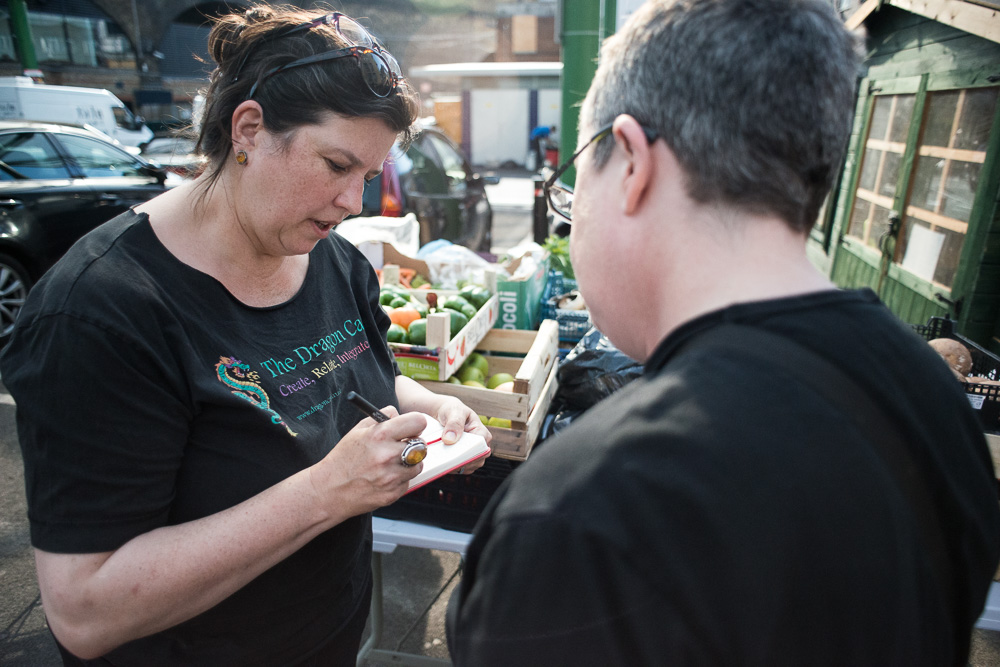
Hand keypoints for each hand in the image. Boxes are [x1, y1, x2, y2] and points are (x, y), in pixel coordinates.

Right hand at [308, 406, 426, 517]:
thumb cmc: (343, 459)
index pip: (417, 422)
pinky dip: (400, 479)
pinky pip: (408, 481)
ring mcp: (391, 477)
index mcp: (380, 435)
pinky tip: (383, 478)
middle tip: (402, 446)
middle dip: (413, 444)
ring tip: (390, 464)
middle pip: (421, 445)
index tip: (411, 428)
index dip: (415, 424)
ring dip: (409, 463)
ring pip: (418, 465)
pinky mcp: (393, 493)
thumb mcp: (358, 430)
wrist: (329, 491)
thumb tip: (400, 415)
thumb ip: (382, 418)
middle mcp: (388, 455)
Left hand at [433, 396, 491, 474]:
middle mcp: (479, 445)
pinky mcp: (463, 460)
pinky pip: (460, 469)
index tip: (457, 453)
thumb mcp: (453, 411)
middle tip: (448, 459)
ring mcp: (472, 454)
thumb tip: (450, 439)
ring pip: (469, 467)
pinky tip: (443, 463)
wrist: (443, 414)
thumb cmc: (452, 410)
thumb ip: (454, 423)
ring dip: (457, 466)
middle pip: (477, 460)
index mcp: (481, 432)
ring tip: (444, 461)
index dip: (470, 451)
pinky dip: (452, 468)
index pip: (481, 447)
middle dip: (463, 461)